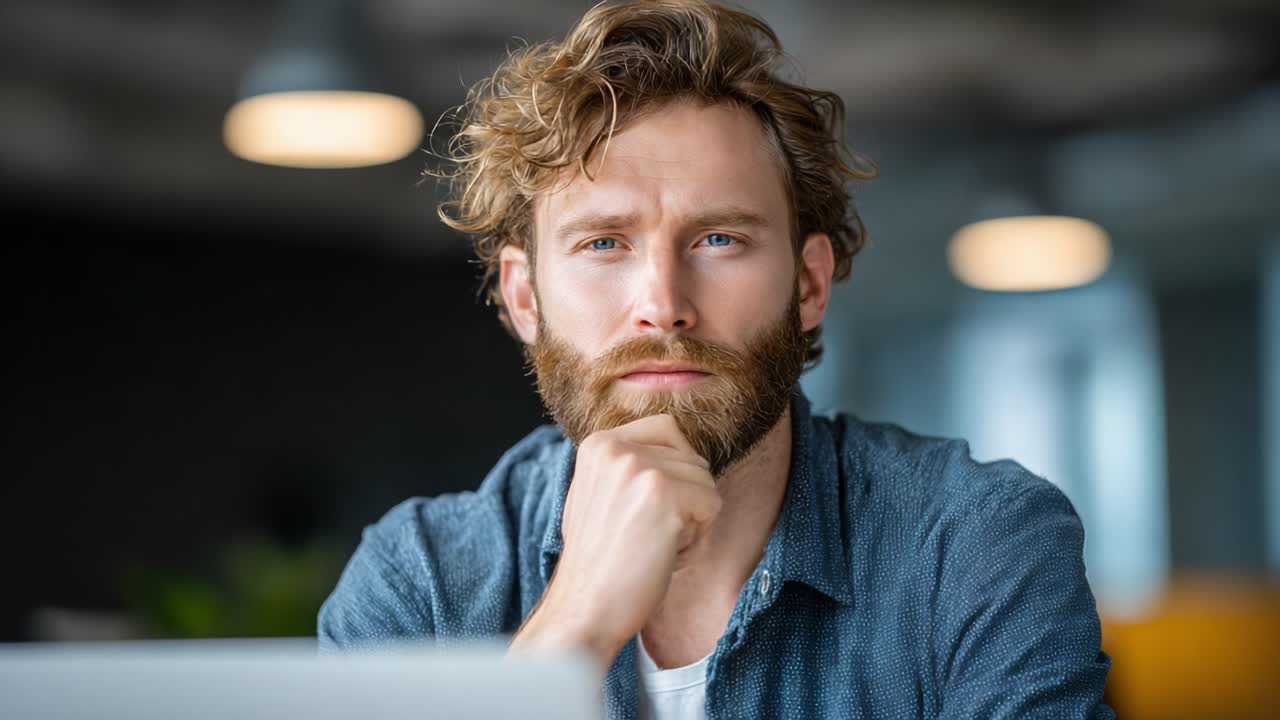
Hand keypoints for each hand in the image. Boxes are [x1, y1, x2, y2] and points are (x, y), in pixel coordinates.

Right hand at [507, 414, 720, 669]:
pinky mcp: (664, 496)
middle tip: (645, 534)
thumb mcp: (598, 495)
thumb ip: (626, 465)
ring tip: (652, 544)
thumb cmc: (598, 562)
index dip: (675, 471)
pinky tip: (663, 554)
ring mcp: (639, 469)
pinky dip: (696, 537)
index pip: (667, 429)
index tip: (645, 509)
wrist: (585, 610)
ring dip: (691, 520)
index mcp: (598, 443)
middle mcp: (616, 448)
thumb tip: (675, 446)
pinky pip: (712, 506)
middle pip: (692, 458)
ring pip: (706, 482)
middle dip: (684, 499)